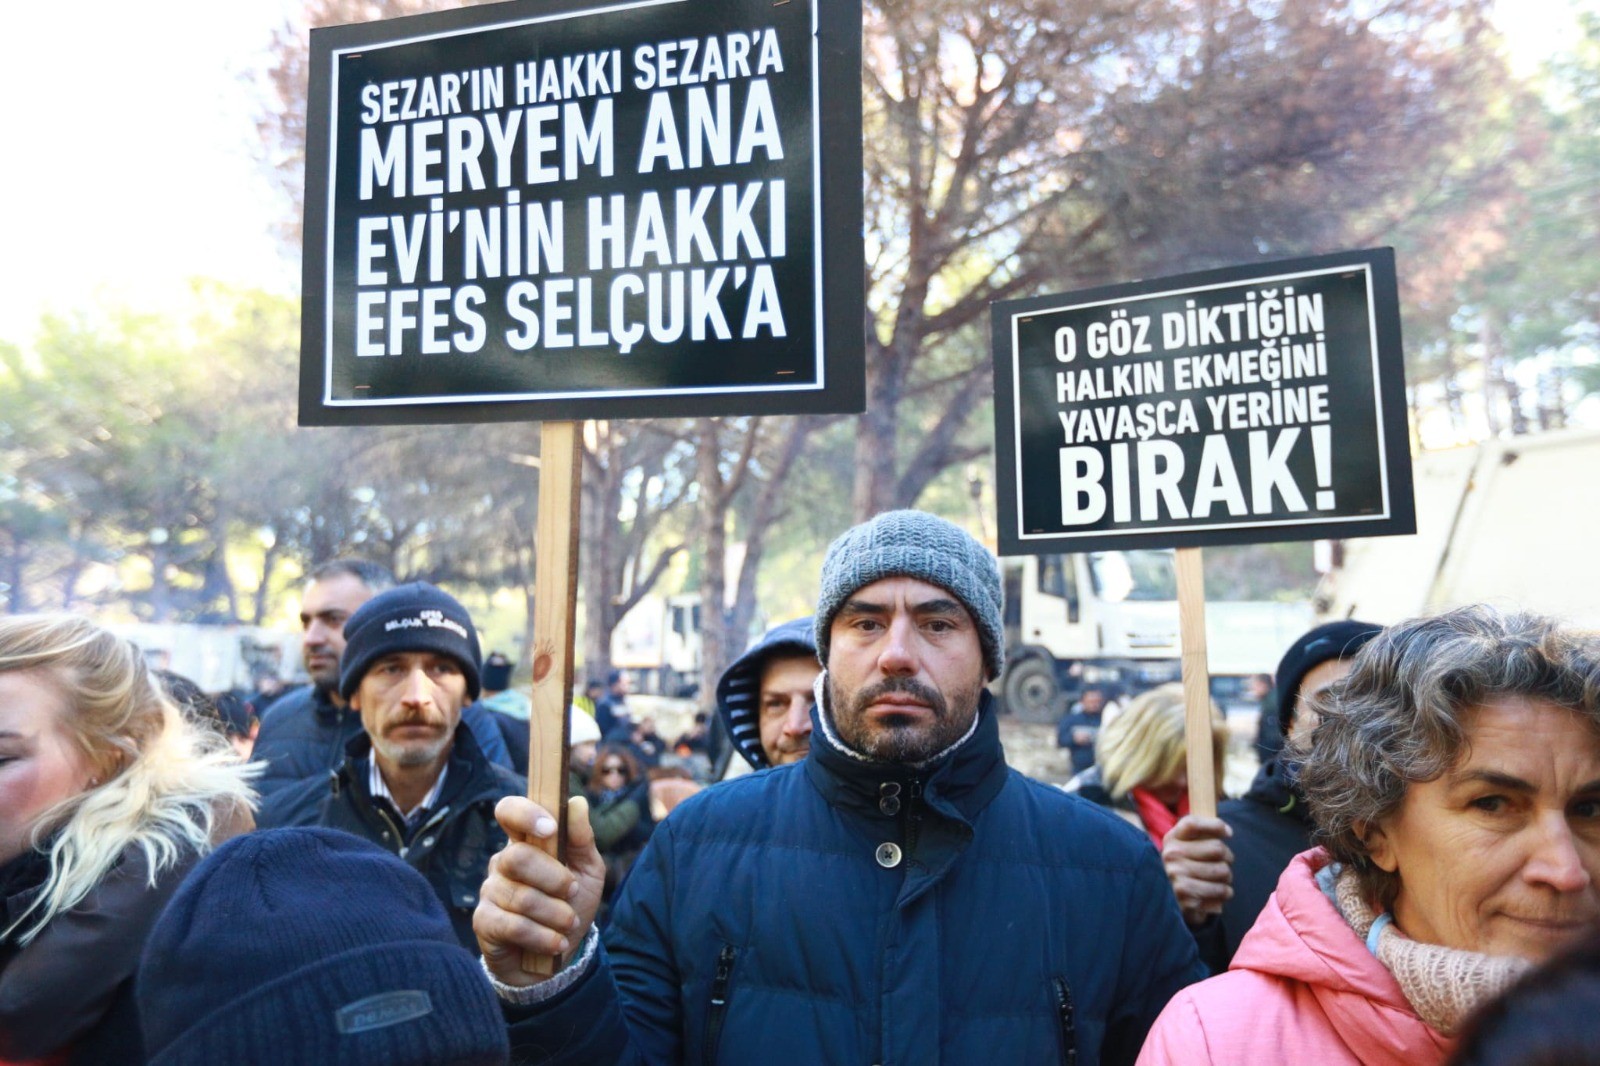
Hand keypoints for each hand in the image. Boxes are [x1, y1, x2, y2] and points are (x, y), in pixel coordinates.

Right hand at [475, 795, 606, 986]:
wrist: (560, 955)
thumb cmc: (571, 904)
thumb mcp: (588, 870)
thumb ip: (582, 838)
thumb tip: (577, 802)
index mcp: (525, 841)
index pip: (509, 811)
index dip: (525, 814)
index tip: (551, 829)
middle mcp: (502, 862)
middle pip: (518, 857)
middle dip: (554, 878)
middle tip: (572, 892)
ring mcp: (489, 891)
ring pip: (521, 897)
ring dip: (555, 914)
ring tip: (569, 923)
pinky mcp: (484, 923)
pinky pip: (512, 926)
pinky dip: (542, 936)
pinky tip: (557, 943)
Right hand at [1162, 814, 1233, 926]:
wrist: (1166, 902)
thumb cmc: (1184, 870)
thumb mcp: (1184, 847)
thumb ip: (1201, 833)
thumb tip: (1227, 831)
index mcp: (1171, 839)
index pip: (1193, 823)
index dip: (1215, 825)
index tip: (1228, 833)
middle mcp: (1171, 856)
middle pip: (1217, 848)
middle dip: (1228, 858)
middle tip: (1222, 864)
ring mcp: (1177, 877)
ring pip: (1223, 871)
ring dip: (1227, 878)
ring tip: (1218, 881)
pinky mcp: (1187, 898)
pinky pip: (1222, 891)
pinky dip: (1225, 893)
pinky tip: (1215, 894)